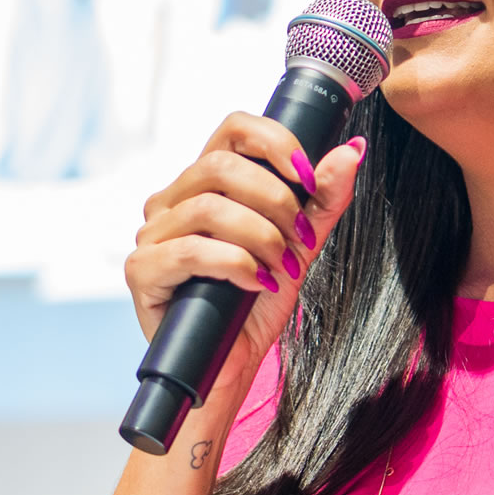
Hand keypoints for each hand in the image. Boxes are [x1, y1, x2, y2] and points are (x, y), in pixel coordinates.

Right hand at [123, 113, 366, 412]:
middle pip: (219, 165)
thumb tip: (352, 152)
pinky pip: (189, 252)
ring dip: (259, 237)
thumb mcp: (301, 245)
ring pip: (207, 208)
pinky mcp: (141, 271)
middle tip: (299, 238)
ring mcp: (151, 235)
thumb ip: (323, 199)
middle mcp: (172, 201)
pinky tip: (255, 283)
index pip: (234, 129)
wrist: (232, 365)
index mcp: (206, 183)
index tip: (309, 177)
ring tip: (279, 268)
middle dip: (274, 200)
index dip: (275, 142)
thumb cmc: (256, 302)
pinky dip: (234, 264)